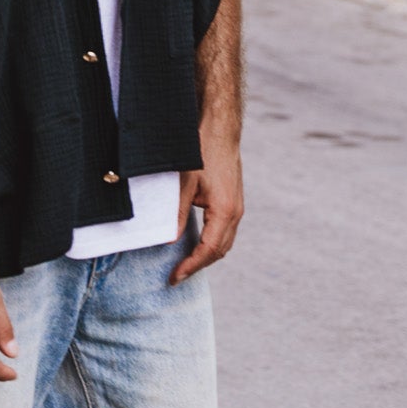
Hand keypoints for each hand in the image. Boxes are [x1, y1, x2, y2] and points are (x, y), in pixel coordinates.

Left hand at [170, 139, 243, 284]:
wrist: (220, 129)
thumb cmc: (202, 152)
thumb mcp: (184, 184)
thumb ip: (178, 214)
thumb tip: (169, 240)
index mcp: (224, 211)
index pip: (208, 250)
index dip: (191, 266)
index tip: (175, 277)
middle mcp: (235, 212)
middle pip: (219, 251)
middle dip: (198, 266)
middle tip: (176, 276)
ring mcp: (237, 207)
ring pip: (224, 242)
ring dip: (206, 256)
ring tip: (184, 264)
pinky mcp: (233, 200)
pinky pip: (225, 230)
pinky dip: (211, 242)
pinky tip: (196, 243)